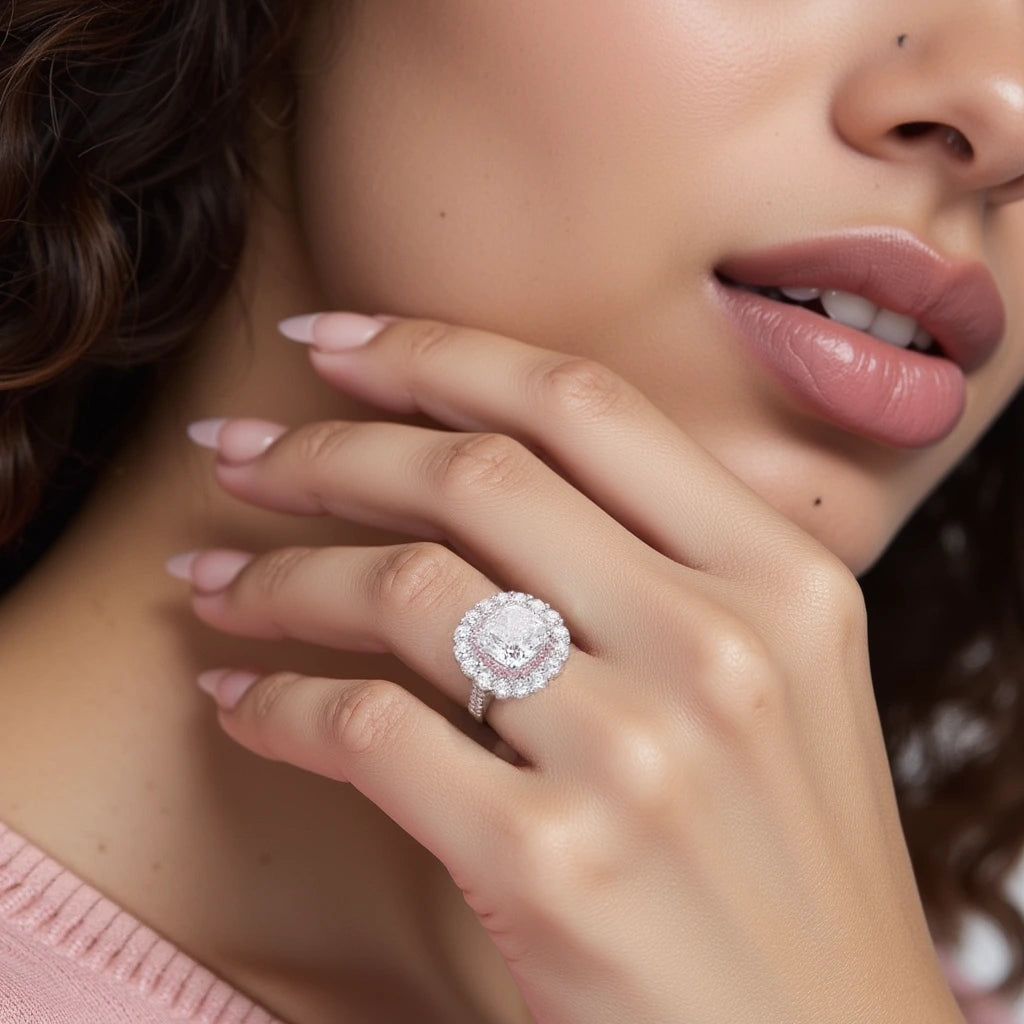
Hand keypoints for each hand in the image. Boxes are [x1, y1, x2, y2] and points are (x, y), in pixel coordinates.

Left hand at [172, 313, 964, 1023]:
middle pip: (474, 474)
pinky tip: (240, 700)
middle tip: (235, 453)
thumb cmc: (783, 854)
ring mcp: (638, 754)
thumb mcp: (775, 676)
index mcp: (783, 577)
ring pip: (403, 589)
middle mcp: (718, 642)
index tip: (331, 341)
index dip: (436, 351)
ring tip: (215, 578)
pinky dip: (275, 704)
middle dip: (326, 446)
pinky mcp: (550, 867)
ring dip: (279, 573)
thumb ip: (667, 563)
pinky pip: (364, 730)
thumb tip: (489, 466)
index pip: (581, 404)